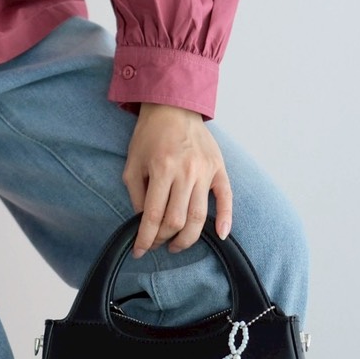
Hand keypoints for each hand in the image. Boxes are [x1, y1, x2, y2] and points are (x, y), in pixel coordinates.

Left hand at [123, 102, 231, 257]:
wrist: (173, 106)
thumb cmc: (150, 135)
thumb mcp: (133, 162)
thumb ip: (136, 194)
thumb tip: (142, 222)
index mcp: (161, 169)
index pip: (153, 215)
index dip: (145, 238)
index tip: (139, 251)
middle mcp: (186, 172)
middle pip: (177, 220)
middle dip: (163, 239)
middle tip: (156, 245)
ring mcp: (205, 171)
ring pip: (199, 216)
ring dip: (187, 238)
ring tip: (176, 245)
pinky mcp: (219, 168)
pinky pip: (226, 198)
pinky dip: (226, 219)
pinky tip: (220, 235)